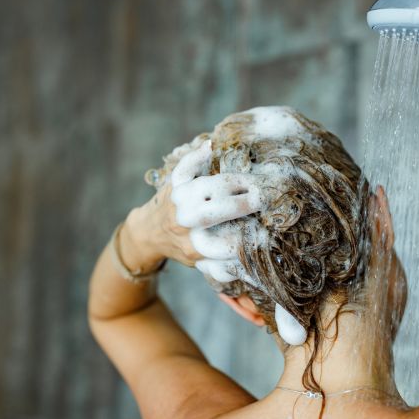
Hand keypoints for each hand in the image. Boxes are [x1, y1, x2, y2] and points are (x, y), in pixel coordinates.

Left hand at [121, 140, 267, 270]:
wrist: (149, 233)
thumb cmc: (184, 246)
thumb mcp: (204, 264)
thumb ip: (227, 268)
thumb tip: (256, 269)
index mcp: (197, 248)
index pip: (231, 244)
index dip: (252, 236)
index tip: (269, 228)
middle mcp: (186, 224)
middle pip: (218, 211)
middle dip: (244, 204)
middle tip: (264, 198)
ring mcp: (179, 202)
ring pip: (206, 187)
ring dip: (232, 182)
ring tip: (251, 183)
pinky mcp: (173, 183)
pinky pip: (184, 167)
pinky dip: (196, 156)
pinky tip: (210, 148)